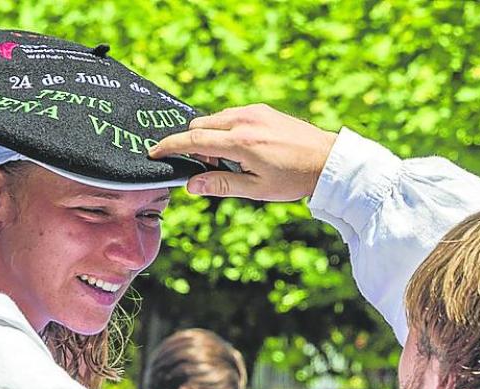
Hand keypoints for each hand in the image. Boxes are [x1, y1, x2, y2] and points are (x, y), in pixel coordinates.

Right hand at [148, 104, 337, 200]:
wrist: (326, 159)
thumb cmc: (292, 178)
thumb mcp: (255, 189)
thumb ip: (220, 185)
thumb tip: (191, 185)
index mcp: (240, 142)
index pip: (192, 140)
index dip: (169, 147)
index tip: (153, 153)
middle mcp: (244, 120)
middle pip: (198, 126)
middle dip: (192, 145)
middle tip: (208, 168)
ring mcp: (253, 111)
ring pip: (212, 119)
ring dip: (208, 138)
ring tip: (227, 161)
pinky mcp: (261, 109)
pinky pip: (229, 116)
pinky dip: (223, 130)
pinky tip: (239, 149)